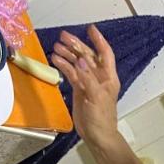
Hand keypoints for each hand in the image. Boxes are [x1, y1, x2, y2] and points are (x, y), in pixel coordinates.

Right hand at [51, 25, 120, 148]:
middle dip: (76, 45)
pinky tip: (55, 60)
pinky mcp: (79, 89)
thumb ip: (88, 78)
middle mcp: (99, 77)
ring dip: (67, 55)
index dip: (98, 40)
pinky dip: (64, 67)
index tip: (90, 29)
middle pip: (87, 56)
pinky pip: (71, 74)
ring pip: (77, 64)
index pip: (104, 53)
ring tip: (56, 47)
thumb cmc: (102, 118)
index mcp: (109, 77)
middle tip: (64, 36)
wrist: (97, 135)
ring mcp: (88, 82)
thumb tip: (79, 61)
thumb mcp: (96, 96)